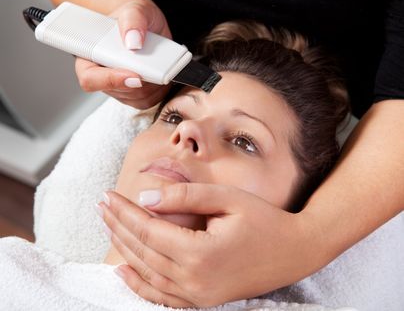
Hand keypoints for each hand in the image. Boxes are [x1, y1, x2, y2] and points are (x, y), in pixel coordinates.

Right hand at [76, 0, 171, 108]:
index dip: (111, 80)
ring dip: (152, 85)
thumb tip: (134, 41)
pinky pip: (148, 101)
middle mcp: (102, 75)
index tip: (134, 75)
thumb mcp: (135, 9)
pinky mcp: (135, 95)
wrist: (144, 25)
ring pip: (135, 98)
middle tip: (155, 64)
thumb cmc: (133, 18)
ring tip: (158, 63)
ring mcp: (119, 88)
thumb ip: (132, 20)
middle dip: (140, 81)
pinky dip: (159, 90)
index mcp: (90, 56)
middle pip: (119, 91)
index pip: (90, 78)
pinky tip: (161, 73)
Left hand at [100, 184, 323, 307]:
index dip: (124, 212)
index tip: (108, 195)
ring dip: (124, 248)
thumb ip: (184, 197)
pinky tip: (123, 269)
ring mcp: (198, 296)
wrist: (294, 251)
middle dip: (118, 226)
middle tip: (101, 205)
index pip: (148, 230)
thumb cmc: (264, 219)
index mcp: (201, 253)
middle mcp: (195, 281)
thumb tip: (145, 197)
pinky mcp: (203, 300)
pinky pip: (161, 295)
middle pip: (142, 251)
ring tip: (109, 225)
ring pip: (146, 273)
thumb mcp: (227, 198)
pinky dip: (138, 283)